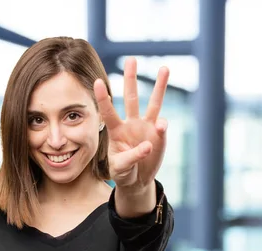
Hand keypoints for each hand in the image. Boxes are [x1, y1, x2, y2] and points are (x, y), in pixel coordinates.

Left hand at [94, 57, 169, 192]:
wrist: (137, 180)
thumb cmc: (123, 171)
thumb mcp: (120, 169)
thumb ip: (131, 157)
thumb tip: (148, 145)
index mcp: (116, 130)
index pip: (108, 111)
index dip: (103, 98)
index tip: (97, 82)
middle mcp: (132, 123)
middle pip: (132, 97)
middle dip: (131, 78)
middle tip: (132, 59)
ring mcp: (147, 127)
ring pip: (154, 103)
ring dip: (159, 86)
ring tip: (164, 68)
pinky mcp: (159, 136)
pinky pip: (162, 127)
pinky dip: (162, 126)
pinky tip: (161, 127)